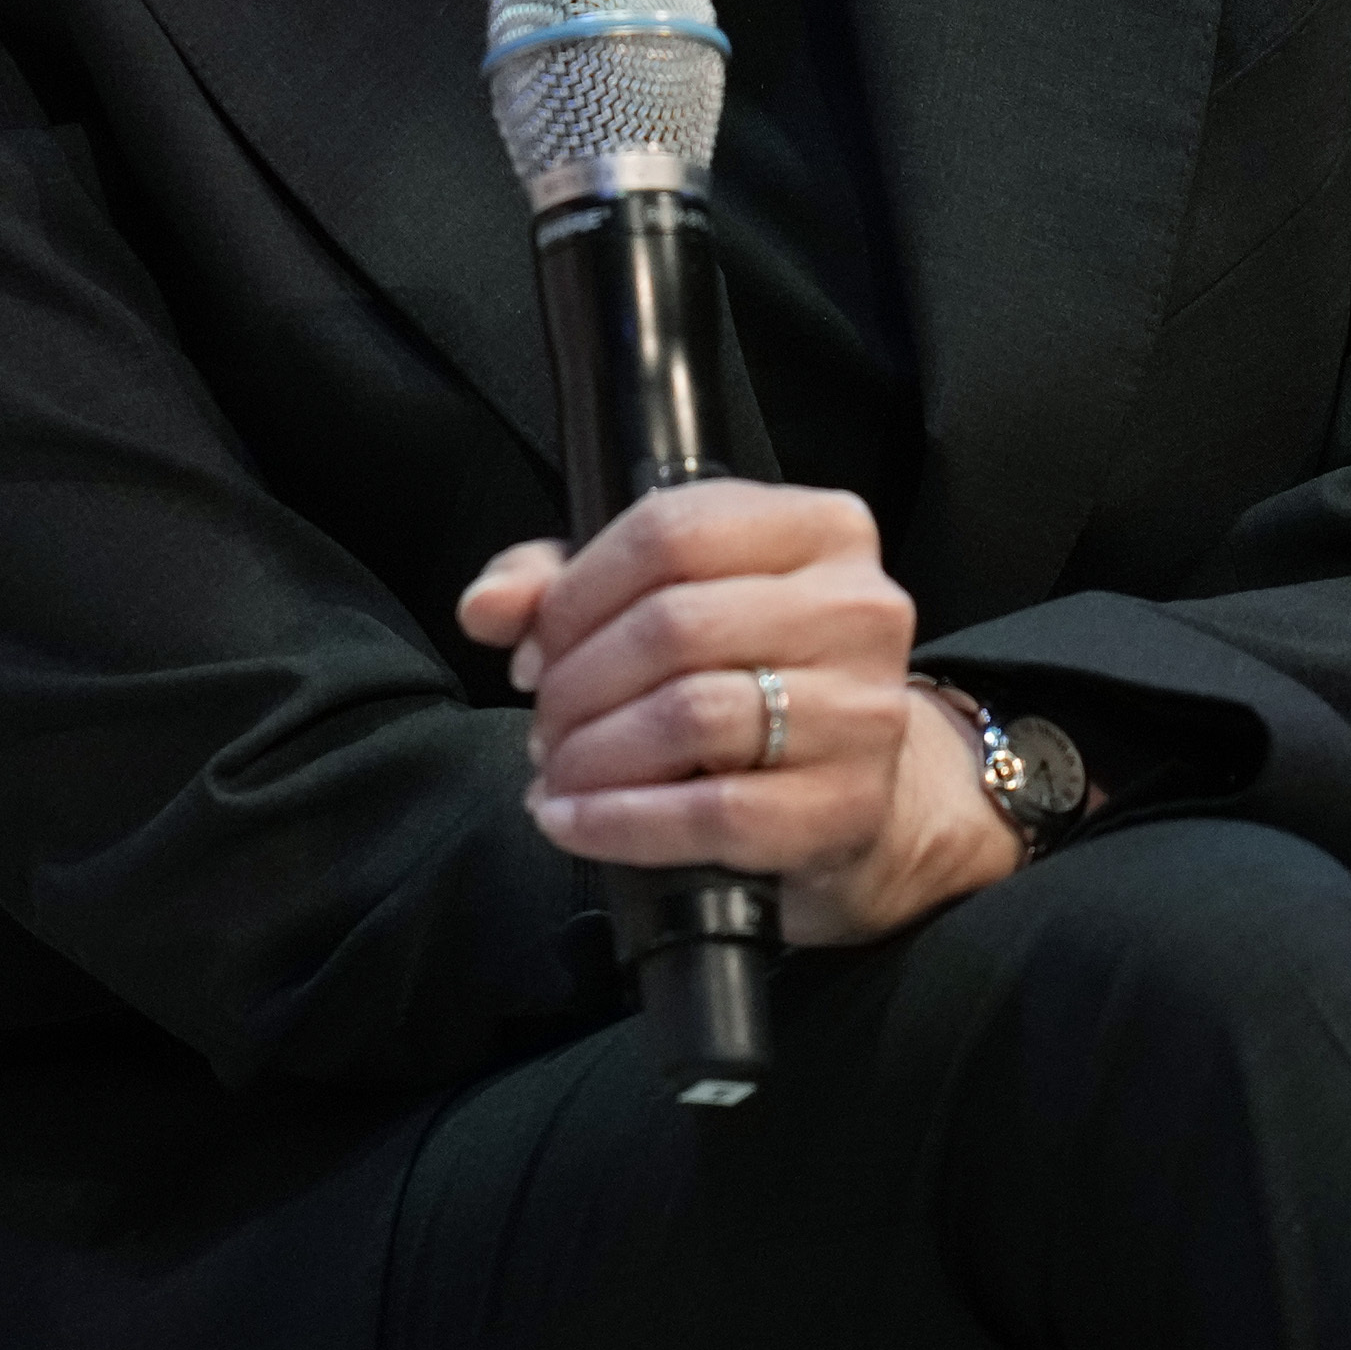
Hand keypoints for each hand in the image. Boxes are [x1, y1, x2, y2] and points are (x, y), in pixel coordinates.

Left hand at [457, 479, 1013, 947]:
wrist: (856, 786)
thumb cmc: (746, 671)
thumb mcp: (658, 597)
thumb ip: (557, 582)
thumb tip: (486, 607)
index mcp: (819, 527)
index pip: (668, 533)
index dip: (574, 596)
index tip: (529, 650)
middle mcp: (859, 607)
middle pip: (671, 627)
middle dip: (576, 684)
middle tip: (542, 724)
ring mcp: (864, 709)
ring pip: (691, 716)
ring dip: (593, 754)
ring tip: (557, 772)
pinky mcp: (849, 805)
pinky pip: (714, 813)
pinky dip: (621, 822)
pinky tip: (574, 822)